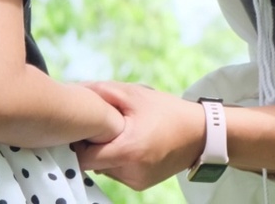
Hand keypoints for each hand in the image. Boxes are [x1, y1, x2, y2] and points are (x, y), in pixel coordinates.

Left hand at [74, 81, 204, 190]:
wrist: (201, 134)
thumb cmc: (167, 111)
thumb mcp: (135, 94)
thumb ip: (102, 92)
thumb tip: (74, 91)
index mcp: (129, 151)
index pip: (83, 157)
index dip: (77, 141)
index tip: (79, 126)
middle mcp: (131, 172)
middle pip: (92, 163)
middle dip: (91, 144)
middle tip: (97, 125)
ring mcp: (136, 181)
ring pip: (104, 168)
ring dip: (104, 151)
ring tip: (116, 132)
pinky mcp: (140, 183)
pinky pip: (117, 171)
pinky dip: (117, 157)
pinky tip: (127, 142)